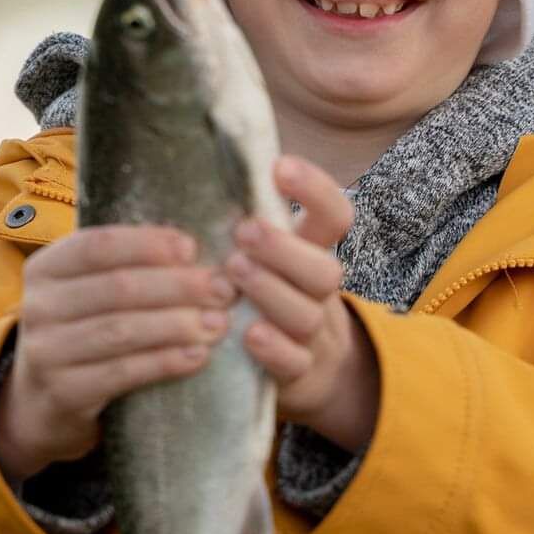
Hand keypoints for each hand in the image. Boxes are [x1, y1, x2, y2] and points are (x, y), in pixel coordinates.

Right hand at [0, 224, 236, 487]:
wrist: (42, 400)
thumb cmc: (83, 330)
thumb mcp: (90, 291)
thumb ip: (128, 266)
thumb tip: (195, 250)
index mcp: (45, 268)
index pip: (98, 245)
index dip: (148, 244)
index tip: (192, 249)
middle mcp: (38, 306)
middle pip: (117, 288)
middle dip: (177, 286)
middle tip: (223, 289)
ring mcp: (46, 352)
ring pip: (121, 330)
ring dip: (176, 324)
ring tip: (218, 323)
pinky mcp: (63, 392)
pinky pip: (122, 373)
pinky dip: (164, 362)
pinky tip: (197, 355)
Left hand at [229, 156, 379, 453]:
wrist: (308, 373)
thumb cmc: (264, 299)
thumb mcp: (265, 257)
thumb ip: (244, 220)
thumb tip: (200, 157)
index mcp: (311, 253)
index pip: (333, 215)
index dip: (314, 189)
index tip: (279, 167)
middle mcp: (317, 293)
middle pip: (324, 268)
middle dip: (284, 247)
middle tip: (245, 231)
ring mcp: (312, 336)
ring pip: (307, 313)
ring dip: (272, 290)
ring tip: (235, 272)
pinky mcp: (299, 375)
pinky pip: (295, 362)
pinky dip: (274, 348)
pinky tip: (250, 333)